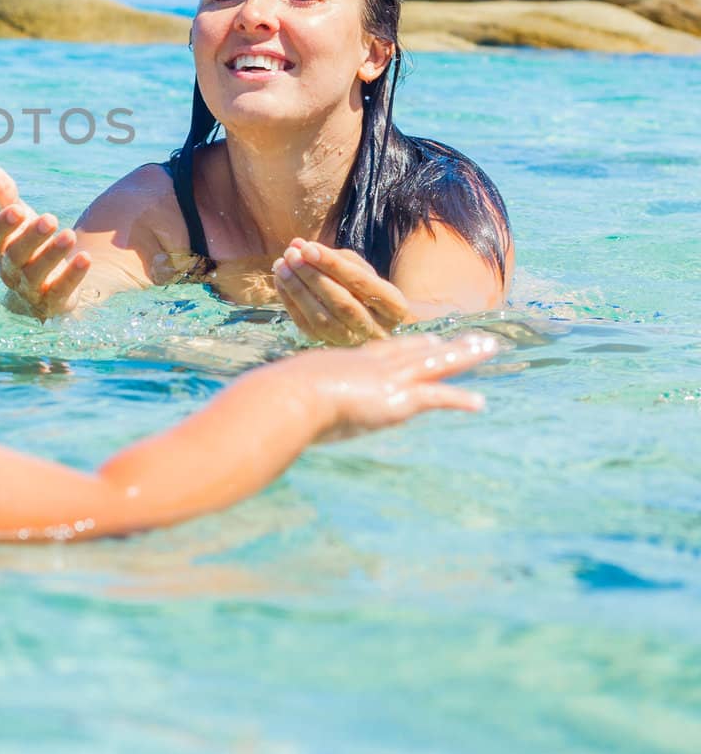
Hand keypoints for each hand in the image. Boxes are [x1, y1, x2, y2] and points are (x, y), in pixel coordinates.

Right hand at [0, 167, 91, 319]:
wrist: (48, 283)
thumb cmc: (29, 244)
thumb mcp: (20, 219)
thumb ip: (5, 196)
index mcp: (1, 248)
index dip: (3, 225)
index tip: (18, 209)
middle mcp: (10, 270)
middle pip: (15, 255)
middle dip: (32, 237)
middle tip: (51, 218)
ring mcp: (30, 289)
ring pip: (36, 274)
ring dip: (52, 254)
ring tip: (69, 234)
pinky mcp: (52, 302)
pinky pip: (60, 291)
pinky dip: (72, 275)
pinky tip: (85, 257)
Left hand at [273, 239, 410, 344]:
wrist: (372, 321)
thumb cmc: (365, 288)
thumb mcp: (360, 269)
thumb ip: (334, 257)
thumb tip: (299, 245)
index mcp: (394, 306)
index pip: (360, 282)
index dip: (332, 264)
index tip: (308, 247)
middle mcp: (377, 330)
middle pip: (342, 303)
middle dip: (313, 276)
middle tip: (292, 254)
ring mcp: (353, 342)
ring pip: (323, 319)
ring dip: (298, 290)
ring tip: (281, 265)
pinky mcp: (330, 346)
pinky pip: (307, 326)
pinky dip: (291, 302)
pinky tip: (281, 281)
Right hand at [275, 331, 494, 441]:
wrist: (288, 396)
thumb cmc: (276, 398)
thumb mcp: (283, 394)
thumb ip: (287, 401)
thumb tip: (264, 414)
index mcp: (345, 362)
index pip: (384, 352)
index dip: (409, 347)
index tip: (427, 340)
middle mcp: (371, 365)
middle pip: (416, 351)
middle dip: (444, 346)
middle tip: (470, 338)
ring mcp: (386, 379)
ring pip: (434, 363)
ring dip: (464, 356)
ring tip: (489, 348)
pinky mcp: (396, 399)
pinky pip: (436, 397)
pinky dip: (459, 399)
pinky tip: (480, 402)